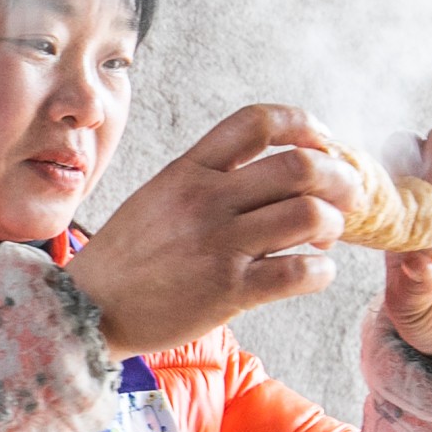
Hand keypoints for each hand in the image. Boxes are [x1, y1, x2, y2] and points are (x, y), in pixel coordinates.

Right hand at [63, 104, 358, 356]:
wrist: (87, 309)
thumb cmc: (127, 258)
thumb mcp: (158, 197)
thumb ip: (206, 179)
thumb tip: (271, 172)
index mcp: (188, 170)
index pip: (258, 121)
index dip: (303, 125)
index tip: (319, 144)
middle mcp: (205, 200)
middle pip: (301, 165)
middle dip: (340, 180)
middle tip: (344, 198)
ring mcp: (218, 245)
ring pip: (309, 214)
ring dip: (332, 225)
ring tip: (323, 239)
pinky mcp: (227, 291)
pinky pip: (300, 272)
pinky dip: (322, 272)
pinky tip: (312, 273)